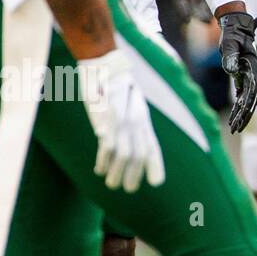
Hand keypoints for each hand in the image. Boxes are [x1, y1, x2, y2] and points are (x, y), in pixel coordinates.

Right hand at [77, 49, 165, 192]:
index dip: (155, 165)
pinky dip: (103, 158)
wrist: (106, 66)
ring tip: (111, 184)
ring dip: (116, 172)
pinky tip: (99, 169)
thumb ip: (134, 125)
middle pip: (138, 155)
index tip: (157, 182)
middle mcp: (136, 123)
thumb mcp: (131, 105)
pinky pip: (107, 143)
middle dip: (134, 175)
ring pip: (123, 154)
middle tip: (129, 189)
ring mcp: (122, 122)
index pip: (153, 147)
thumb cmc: (115, 88)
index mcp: (143, 120)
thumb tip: (129, 142)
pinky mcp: (107, 119)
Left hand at [219, 11, 256, 133]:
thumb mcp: (229, 44)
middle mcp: (253, 77)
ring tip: (233, 129)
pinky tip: (234, 117)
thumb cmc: (233, 34)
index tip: (239, 118)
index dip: (245, 108)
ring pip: (247, 102)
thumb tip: (231, 71)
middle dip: (243, 118)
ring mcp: (249, 79)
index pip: (250, 94)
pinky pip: (242, 97)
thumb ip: (230, 57)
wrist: (237, 27)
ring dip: (241, 116)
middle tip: (234, 131)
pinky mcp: (243, 78)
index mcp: (252, 71)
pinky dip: (238, 108)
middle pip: (250, 103)